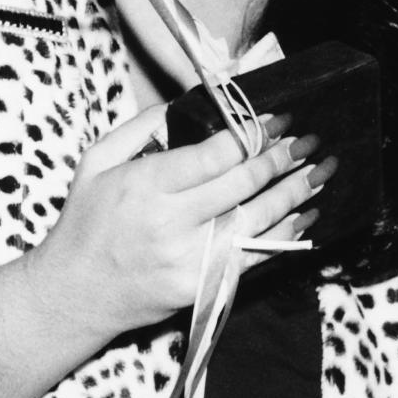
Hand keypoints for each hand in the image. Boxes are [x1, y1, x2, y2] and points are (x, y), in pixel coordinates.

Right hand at [25, 114, 331, 355]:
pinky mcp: (205, 287)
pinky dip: (286, 235)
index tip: (278, 119)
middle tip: (309, 139)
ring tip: (321, 171)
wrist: (75, 293)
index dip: (254, 134)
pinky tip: (306, 215)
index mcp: (147, 185)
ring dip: (296, 194)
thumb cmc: (86, 223)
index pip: (216, 154)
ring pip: (259, 221)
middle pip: (244, 185)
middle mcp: (173, 223)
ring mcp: (192, 260)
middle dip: (283, 158)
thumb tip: (187, 104)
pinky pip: (256, 257)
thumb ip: (139, 127)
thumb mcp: (97, 162)